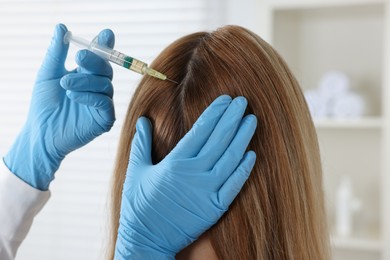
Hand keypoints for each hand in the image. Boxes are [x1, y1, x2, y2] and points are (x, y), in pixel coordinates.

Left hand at [3, 24, 115, 189]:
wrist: (41, 132)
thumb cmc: (44, 105)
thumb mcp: (48, 74)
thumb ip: (57, 53)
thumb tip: (62, 27)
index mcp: (87, 75)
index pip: (100, 58)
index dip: (105, 46)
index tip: (106, 34)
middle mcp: (97, 88)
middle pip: (106, 68)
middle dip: (94, 61)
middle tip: (78, 57)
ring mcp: (102, 103)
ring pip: (105, 85)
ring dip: (85, 81)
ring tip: (65, 85)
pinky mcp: (105, 119)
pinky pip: (105, 103)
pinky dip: (90, 97)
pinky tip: (73, 97)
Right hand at [115, 95, 256, 258]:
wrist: (147, 240)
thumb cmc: (139, 205)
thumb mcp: (136, 171)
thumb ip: (141, 144)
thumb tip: (142, 121)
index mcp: (175, 162)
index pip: (201, 130)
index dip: (215, 112)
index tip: (226, 99)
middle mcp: (194, 173)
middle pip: (219, 139)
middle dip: (232, 118)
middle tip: (243, 102)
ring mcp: (207, 191)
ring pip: (230, 158)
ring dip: (242, 138)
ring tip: (251, 120)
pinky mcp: (215, 208)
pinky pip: (234, 185)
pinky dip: (244, 169)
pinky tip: (252, 154)